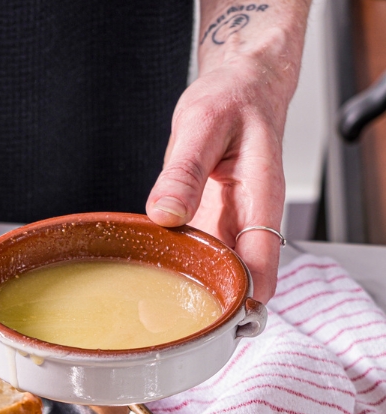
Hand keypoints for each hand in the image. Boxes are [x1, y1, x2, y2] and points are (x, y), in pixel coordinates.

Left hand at [145, 56, 287, 302]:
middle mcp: (249, 222)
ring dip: (192, 295)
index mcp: (261, 201)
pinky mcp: (209, 226)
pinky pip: (198, 258)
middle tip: (170, 325)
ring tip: (154, 312)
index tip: (219, 320)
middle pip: (240, 283)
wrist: (241, 88)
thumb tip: (166, 212)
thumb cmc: (233, 100)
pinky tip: (151, 279)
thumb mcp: (204, 123)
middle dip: (213, 309)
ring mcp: (229, 228)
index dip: (245, 299)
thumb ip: (185, 170)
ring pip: (218, 277)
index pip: (263, 264)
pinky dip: (178, 271)